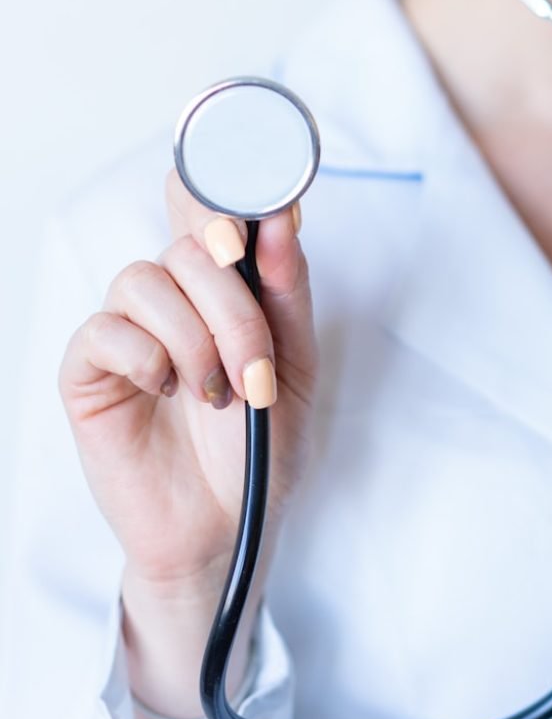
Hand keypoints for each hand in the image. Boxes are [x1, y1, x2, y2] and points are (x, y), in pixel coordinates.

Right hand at [60, 170, 317, 599]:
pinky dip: (146, 358)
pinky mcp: (89, 371)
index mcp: (223, 289)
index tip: (251, 219)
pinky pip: (104, 330)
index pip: (207, 207)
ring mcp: (128, 330)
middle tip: (254, 370)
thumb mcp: (295, 365)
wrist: (229, 526)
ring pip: (144, 279)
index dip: (222, 192)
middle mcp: (174, 298)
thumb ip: (286, 291)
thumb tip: (281, 215)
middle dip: (232, 308)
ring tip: (216, 395)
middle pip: (188, 245)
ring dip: (194, 339)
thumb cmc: (261, 446)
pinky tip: (166, 393)